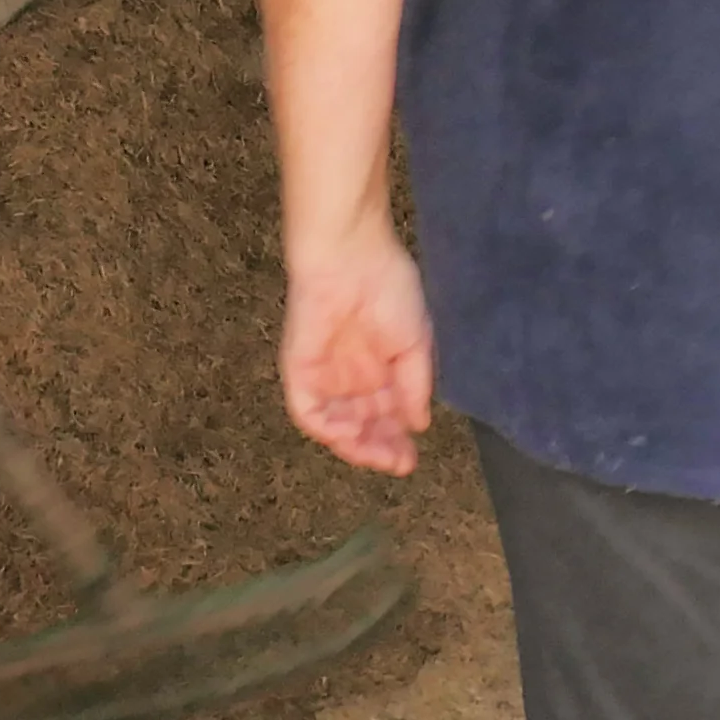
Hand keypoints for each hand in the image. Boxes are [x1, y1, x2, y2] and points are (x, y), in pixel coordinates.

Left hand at [280, 225, 432, 475]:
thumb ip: (415, 385)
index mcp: (378, 367)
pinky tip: (350, 433)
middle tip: (400, 464)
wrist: (352, 255)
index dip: (397, 440)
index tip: (413, 458)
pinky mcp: (300, 369)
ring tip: (380, 455)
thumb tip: (420, 424)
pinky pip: (308, 409)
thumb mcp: (416, 343)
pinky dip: (327, 427)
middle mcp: (350, 376)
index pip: (385, 416)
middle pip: (361, 426)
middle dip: (380, 448)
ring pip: (336, 424)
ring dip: (356, 445)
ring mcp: (324, 374)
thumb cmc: (389, 287)